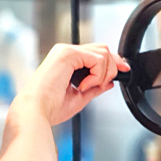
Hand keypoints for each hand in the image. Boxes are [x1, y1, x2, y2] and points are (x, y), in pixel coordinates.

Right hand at [14, 43, 128, 125]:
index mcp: (66, 61)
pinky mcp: (67, 54)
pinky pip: (97, 59)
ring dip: (102, 73)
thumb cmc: (50, 107)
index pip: (96, 53)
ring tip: (88, 87)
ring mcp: (65, 51)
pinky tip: (83, 86)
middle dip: (111, 67)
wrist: (37, 111)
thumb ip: (94, 87)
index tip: (123, 71)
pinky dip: (96, 75)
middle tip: (102, 84)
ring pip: (103, 53)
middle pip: (103, 49)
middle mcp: (65, 52)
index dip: (113, 62)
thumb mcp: (79, 97)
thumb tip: (108, 83)